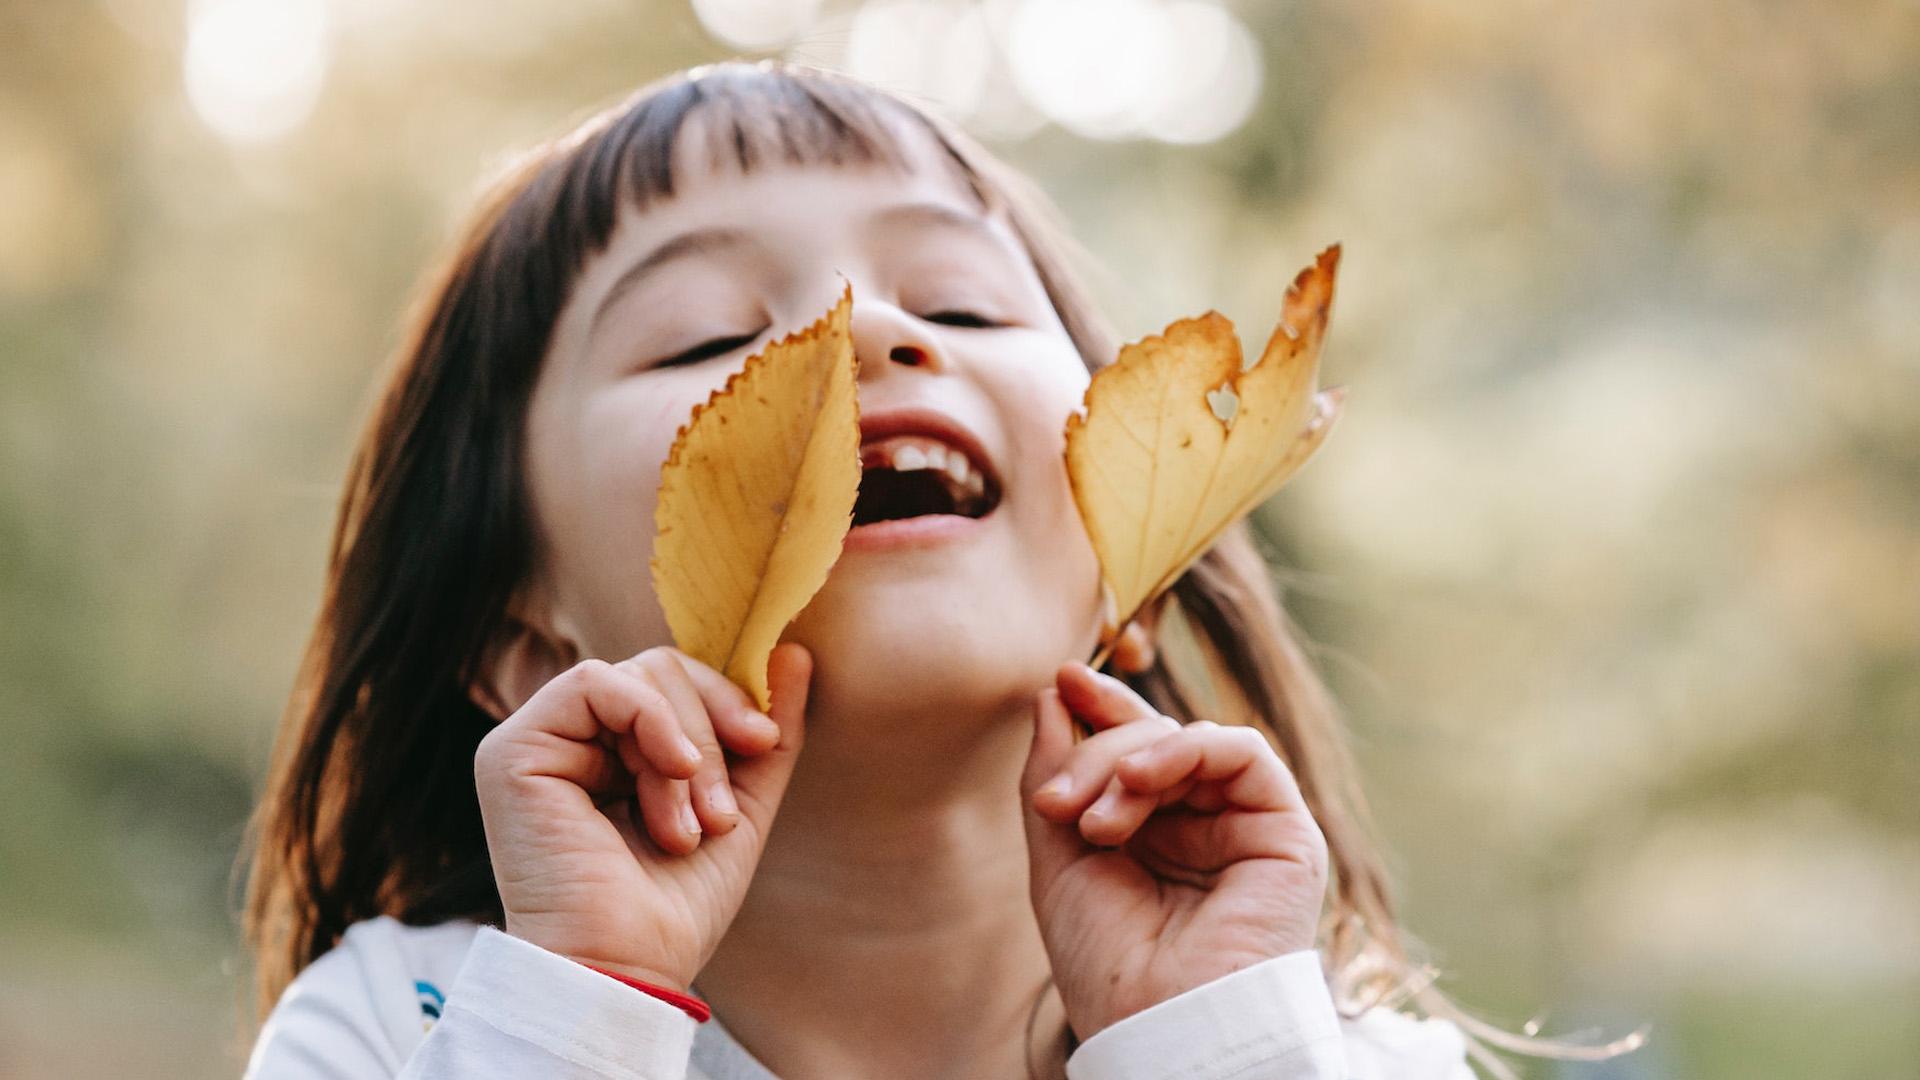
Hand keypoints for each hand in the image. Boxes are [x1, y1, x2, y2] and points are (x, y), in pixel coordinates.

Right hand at [474, 642, 811, 991]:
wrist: (628, 969)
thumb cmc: (676, 907)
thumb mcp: (741, 806)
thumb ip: (768, 734)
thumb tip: (795, 652)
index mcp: (612, 752)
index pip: (676, 681)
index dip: (727, 700)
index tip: (765, 744)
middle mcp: (570, 741)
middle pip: (661, 670)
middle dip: (710, 736)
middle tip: (720, 816)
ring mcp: (538, 743)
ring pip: (639, 676)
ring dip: (686, 752)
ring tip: (688, 828)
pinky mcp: (513, 750)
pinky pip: (595, 682)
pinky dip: (650, 719)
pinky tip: (670, 773)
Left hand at [1020, 662, 1328, 1040]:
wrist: (1156, 1026)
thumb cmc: (1108, 964)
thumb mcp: (1058, 858)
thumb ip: (1057, 775)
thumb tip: (1052, 694)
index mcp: (1157, 836)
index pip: (1135, 751)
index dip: (1102, 710)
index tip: (1059, 681)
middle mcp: (1206, 827)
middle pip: (1155, 742)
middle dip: (1096, 754)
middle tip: (1055, 803)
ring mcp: (1247, 828)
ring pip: (1190, 742)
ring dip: (1129, 762)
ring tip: (1094, 821)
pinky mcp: (1286, 834)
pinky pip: (1243, 752)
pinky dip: (1184, 749)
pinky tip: (1138, 781)